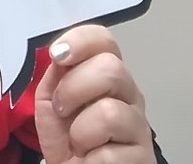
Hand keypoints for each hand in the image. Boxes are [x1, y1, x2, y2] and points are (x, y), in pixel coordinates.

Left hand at [35, 24, 153, 163]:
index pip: (104, 40)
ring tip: (78, 141)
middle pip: (112, 68)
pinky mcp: (143, 158)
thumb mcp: (50, 100)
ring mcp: (139, 127)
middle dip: (74, 88)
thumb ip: (55, 74)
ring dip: (80, 130)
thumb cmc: (65, 140)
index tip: (58, 55)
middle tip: (62, 108)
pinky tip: (90, 159)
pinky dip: (89, 158)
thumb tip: (60, 53)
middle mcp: (128, 95)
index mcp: (106, 75)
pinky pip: (109, 153)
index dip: (80, 41)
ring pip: (110, 112)